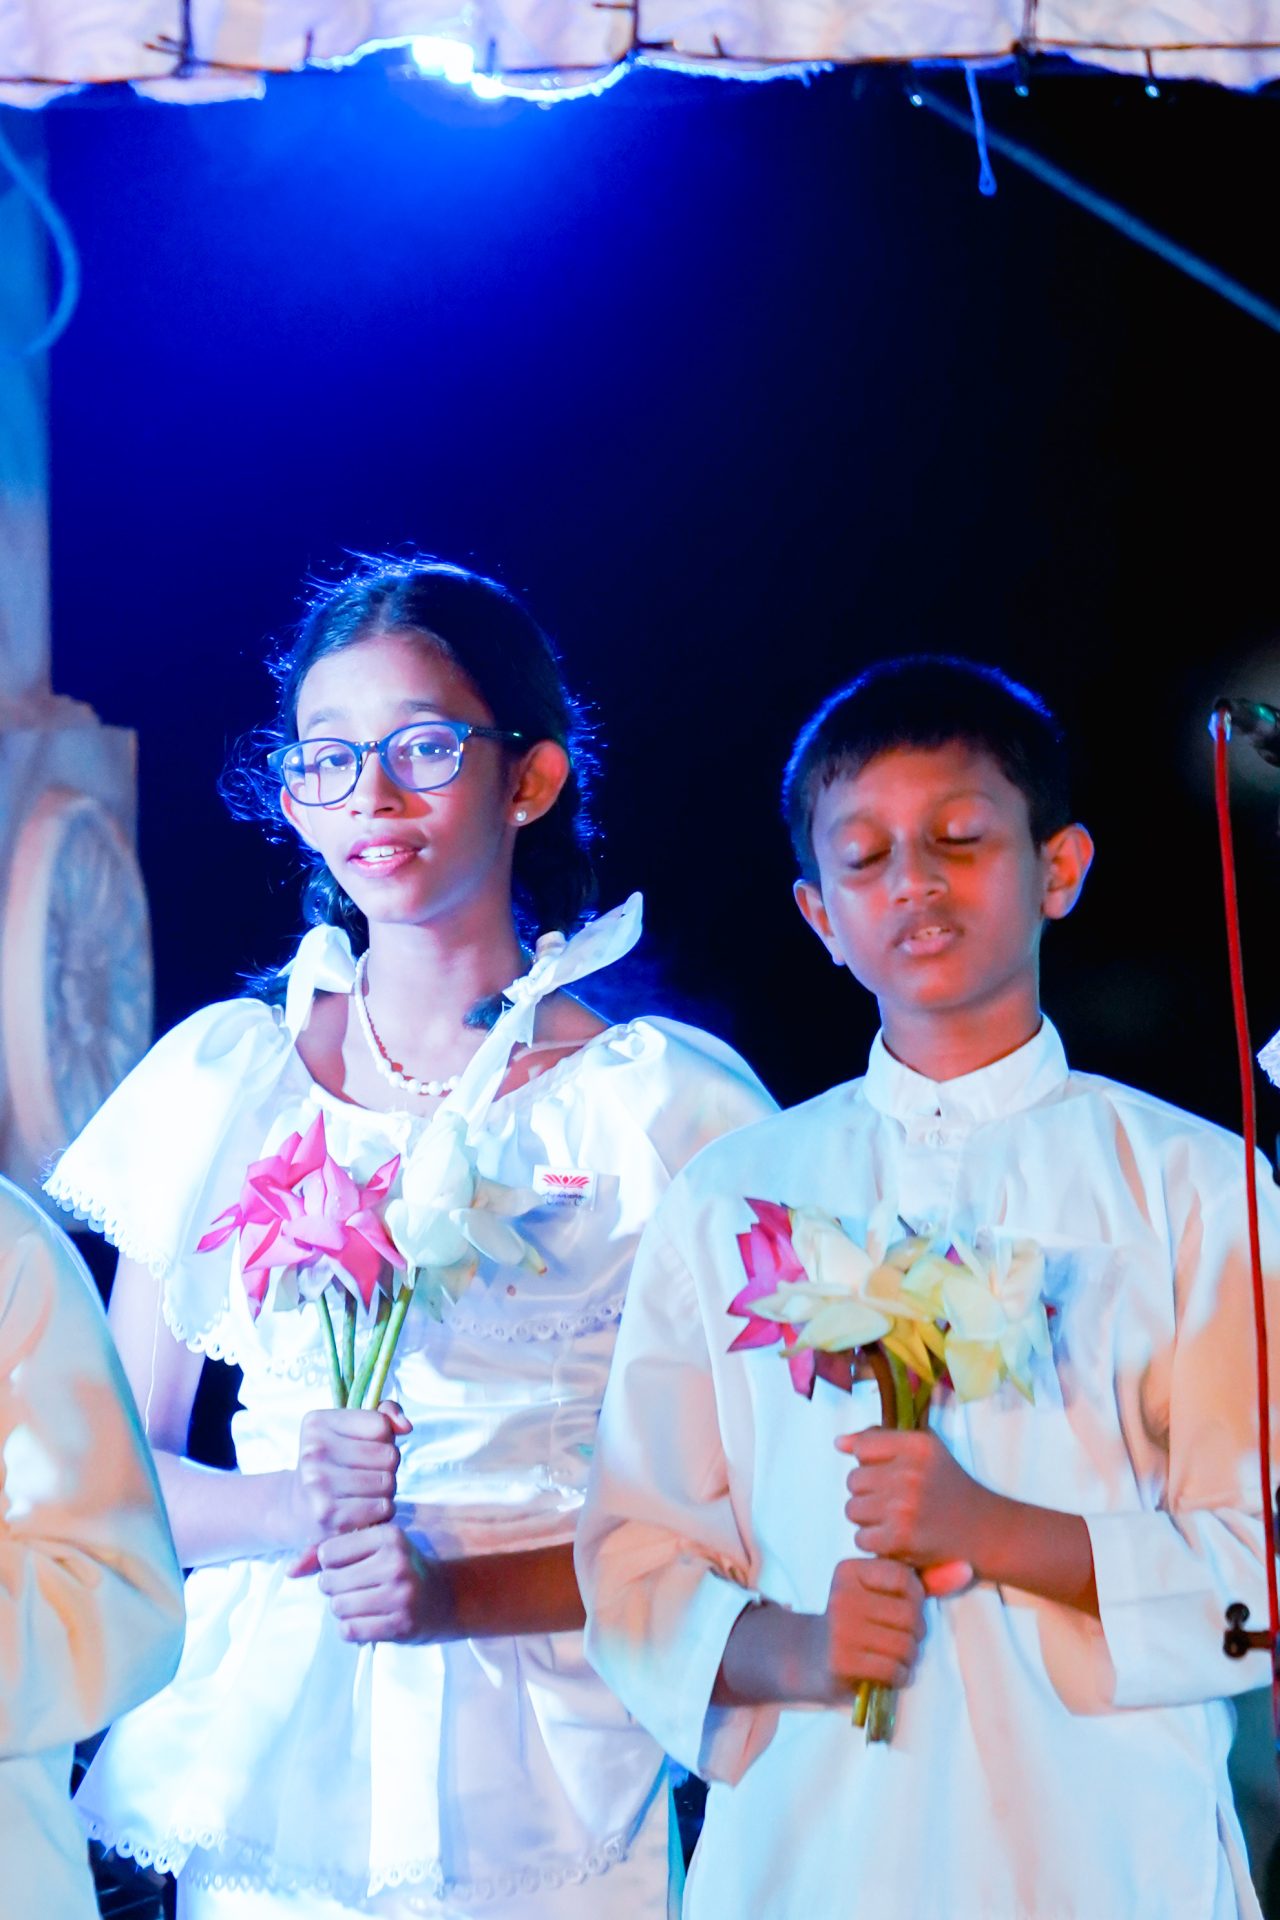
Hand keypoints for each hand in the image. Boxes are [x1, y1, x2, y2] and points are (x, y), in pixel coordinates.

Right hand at [284, 1400, 410, 1575]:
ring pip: (388, 1483)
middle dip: (387, 1467)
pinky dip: (381, 1512)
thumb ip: (383, 1415)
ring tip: (364, 1493)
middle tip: (367, 1474)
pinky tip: (362, 1511)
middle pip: (389, 1455)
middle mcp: (314, 1451)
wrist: (298, 1509)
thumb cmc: (334, 1463)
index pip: (381, 1424)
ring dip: (385, 1491)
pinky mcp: (328, 1514)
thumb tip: (406, 1426)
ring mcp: (318, 1484)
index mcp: (317, 1423)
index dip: (384, 1438)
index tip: (364, 1448)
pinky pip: (382, 1508)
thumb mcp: (350, 1430)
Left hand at [316, 1523, 454, 1643]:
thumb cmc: (398, 1569)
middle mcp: (396, 1562)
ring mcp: (400, 1594)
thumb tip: (290, 1571)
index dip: (331, 1563)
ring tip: (362, 1604)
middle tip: (356, 1588)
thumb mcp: (373, 1548)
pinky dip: (351, 1629)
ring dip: (343, 1610)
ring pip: (337, 1607)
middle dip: (334, 1589)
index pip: (328, 1552)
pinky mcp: (400, 1624)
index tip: (351, 1565)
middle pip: (328, 1581)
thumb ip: (330, 1553)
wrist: (442, 1599)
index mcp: (389, 1535)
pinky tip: (368, 1621)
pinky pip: (349, 1631)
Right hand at [813, 1558, 925, 1703]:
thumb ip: (925, 1581)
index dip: (916, 1598)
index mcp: (849, 1570)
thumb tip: (966, 1569)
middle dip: (914, 1633)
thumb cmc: (860, 1621)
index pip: (904, 1578)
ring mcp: (839, 1629)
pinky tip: (885, 1673)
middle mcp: (841, 1595)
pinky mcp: (841, 1661)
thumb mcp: (884, 1594)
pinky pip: (893, 1670)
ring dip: (907, 1658)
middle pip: (909, 1614)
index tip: (903, 1608)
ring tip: (893, 1656)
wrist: (813, 1658)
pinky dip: (898, 1676)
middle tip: (899, 1638)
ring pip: (905, 1645)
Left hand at [838, 1427, 987, 1580]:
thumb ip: (879, 1440)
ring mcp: (905, 1506)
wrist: (984, 1530)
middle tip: (894, 1501)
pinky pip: (861, 1538)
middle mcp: (910, 1472)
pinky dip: (875, 1542)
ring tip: (894, 1519)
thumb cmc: (948, 1486)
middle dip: (868, 1493)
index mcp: (917, 1445)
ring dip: (868, 1519)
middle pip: (853, 1480)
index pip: (862, 1447)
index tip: (889, 1474)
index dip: (870, 1463)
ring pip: (852, 1509)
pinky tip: (896, 1538)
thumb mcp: (923, 1451)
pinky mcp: (901, 1538)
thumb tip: (838, 1443)